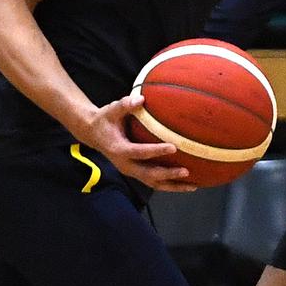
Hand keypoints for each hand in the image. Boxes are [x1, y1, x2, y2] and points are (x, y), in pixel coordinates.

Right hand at [75, 94, 197, 191]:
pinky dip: (170, 184)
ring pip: (153, 183)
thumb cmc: (105, 120)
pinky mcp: (136, 172)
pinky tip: (185, 184)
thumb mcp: (111, 110)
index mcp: (119, 149)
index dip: (156, 151)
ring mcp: (130, 171)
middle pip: (148, 175)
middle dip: (167, 174)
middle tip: (186, 171)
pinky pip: (154, 182)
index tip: (173, 147)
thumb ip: (125, 104)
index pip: (140, 152)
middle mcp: (125, 164)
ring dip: (172, 186)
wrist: (93, 133)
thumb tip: (140, 99)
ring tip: (192, 186)